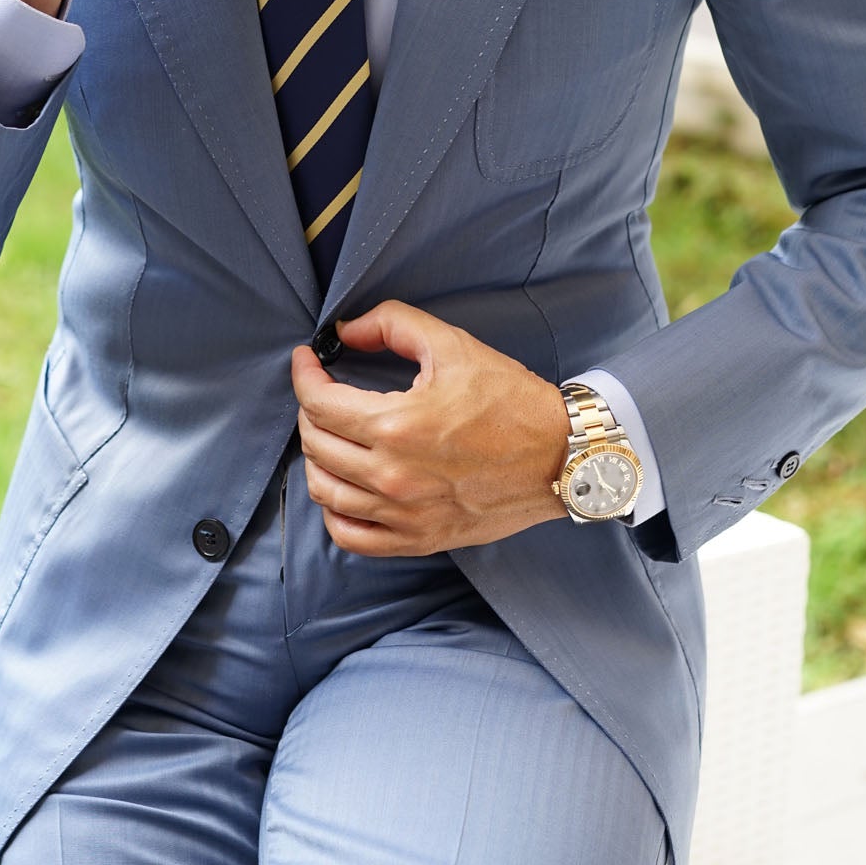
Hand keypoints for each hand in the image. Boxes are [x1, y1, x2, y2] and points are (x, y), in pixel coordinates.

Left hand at [290, 300, 572, 555]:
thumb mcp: (454, 345)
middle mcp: (392, 476)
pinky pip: (351, 537)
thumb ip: (392, 325)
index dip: (304, 375)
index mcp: (396, 426)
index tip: (307, 361)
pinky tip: (341, 489)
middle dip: (309, 411)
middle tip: (323, 392)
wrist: (561, 456)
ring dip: (316, 458)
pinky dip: (333, 513)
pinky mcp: (417, 538)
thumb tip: (346, 331)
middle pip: (315, 444)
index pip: (319, 402)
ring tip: (329, 436)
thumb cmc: (512, 401)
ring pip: (324, 491)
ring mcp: (403, 514)